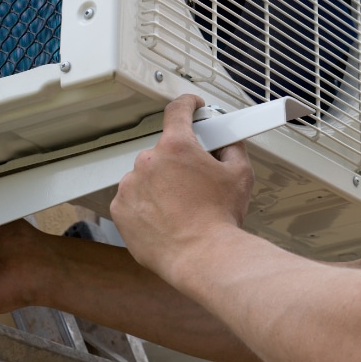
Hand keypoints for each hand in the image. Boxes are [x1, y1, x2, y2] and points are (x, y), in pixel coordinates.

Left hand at [110, 94, 254, 280]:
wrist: (202, 257)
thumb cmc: (219, 219)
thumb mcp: (240, 174)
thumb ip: (232, 148)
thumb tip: (227, 141)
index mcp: (177, 146)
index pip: (177, 110)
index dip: (188, 105)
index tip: (191, 107)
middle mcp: (149, 162)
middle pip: (164, 150)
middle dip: (179, 161)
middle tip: (195, 181)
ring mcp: (130, 186)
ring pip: (146, 175)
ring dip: (161, 183)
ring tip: (181, 206)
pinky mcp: (120, 209)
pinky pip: (132, 198)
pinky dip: (146, 204)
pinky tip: (165, 218)